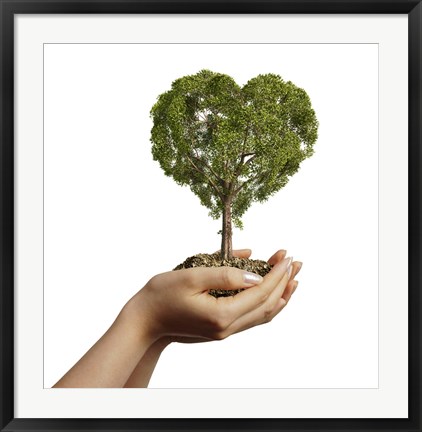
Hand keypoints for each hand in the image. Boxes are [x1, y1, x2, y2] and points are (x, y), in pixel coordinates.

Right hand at [126, 248, 300, 343]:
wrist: (145, 321)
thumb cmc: (162, 294)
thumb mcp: (191, 277)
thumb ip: (224, 275)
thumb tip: (255, 275)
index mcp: (221, 314)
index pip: (261, 293)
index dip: (277, 274)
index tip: (287, 257)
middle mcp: (228, 328)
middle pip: (268, 306)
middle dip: (284, 282)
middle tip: (296, 262)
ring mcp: (225, 332)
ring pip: (264, 315)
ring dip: (281, 295)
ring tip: (293, 278)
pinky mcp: (221, 330)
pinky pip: (253, 319)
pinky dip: (268, 305)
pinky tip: (273, 295)